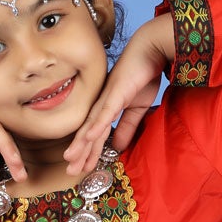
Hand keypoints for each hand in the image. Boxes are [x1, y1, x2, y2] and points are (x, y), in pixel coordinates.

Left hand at [63, 15, 175, 175]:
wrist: (150, 49)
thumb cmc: (143, 75)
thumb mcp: (137, 108)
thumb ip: (127, 127)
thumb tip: (118, 146)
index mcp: (107, 108)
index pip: (96, 135)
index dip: (89, 153)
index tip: (82, 169)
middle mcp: (102, 104)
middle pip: (89, 134)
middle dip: (80, 154)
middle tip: (70, 172)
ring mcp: (107, 98)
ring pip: (92, 126)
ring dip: (81, 144)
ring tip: (70, 160)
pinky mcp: (116, 93)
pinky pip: (105, 113)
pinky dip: (96, 126)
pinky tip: (88, 138)